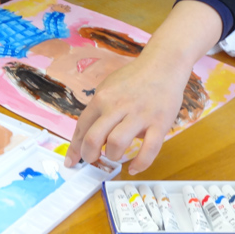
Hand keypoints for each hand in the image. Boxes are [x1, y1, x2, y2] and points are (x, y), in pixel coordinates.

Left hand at [64, 0, 222, 173]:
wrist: (163, 65)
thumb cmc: (134, 79)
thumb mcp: (109, 88)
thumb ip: (99, 109)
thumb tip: (87, 136)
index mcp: (102, 98)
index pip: (82, 127)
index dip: (75, 148)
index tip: (71, 161)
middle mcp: (118, 106)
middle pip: (94, 138)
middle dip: (89, 155)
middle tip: (93, 160)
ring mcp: (139, 115)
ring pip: (117, 144)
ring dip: (112, 156)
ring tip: (115, 155)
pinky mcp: (160, 123)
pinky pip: (149, 150)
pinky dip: (140, 164)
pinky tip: (134, 168)